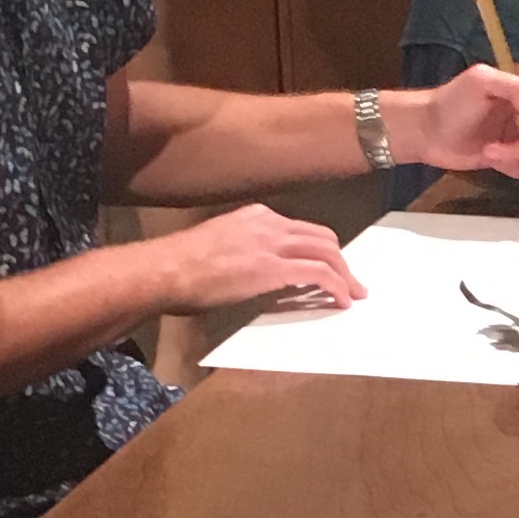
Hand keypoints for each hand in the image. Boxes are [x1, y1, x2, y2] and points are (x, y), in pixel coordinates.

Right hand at [145, 205, 364, 313]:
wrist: (166, 269)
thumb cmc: (180, 265)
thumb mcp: (218, 245)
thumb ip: (244, 250)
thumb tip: (256, 270)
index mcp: (255, 216)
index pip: (301, 229)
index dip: (321, 250)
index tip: (329, 267)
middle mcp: (268, 224)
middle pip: (322, 238)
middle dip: (341, 260)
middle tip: (351, 282)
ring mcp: (272, 244)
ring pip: (327, 254)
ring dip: (345, 276)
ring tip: (353, 294)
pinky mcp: (273, 268)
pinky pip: (319, 275)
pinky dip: (336, 287)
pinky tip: (341, 301)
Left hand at [401, 64, 518, 177]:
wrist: (425, 131)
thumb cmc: (451, 102)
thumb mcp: (481, 82)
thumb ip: (515, 87)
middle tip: (500, 149)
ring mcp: (517, 132)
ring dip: (515, 157)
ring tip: (488, 153)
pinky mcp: (509, 153)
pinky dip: (511, 167)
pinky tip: (489, 158)